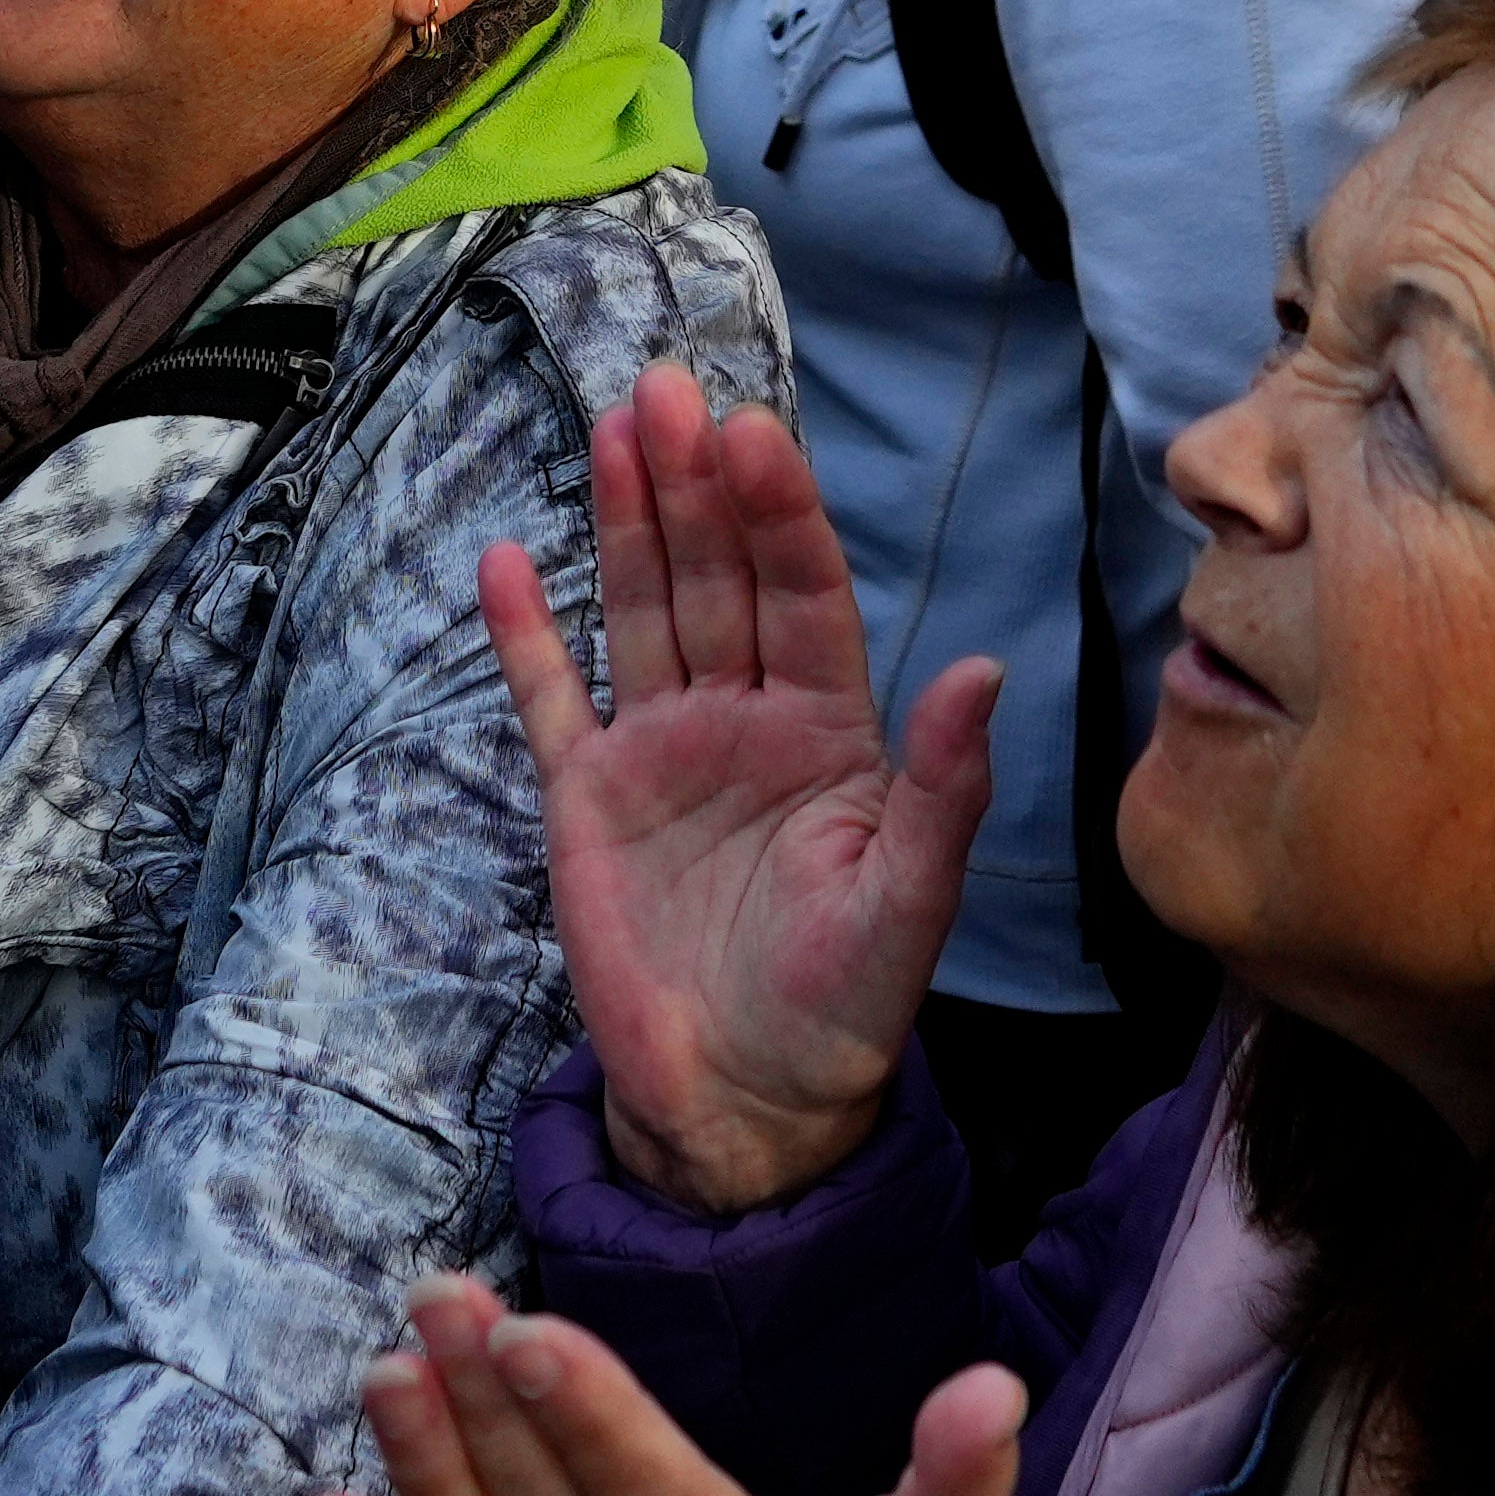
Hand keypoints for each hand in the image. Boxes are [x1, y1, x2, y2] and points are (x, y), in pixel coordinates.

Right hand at [481, 371, 991, 1225]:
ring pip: (642, 609)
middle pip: (717, 579)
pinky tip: (509, 559)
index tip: (756, 436)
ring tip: (614, 426)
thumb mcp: (911, 899)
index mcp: (827, 732)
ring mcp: (660, 752)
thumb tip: (985, 669)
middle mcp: (743, 720)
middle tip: (669, 390)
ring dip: (629, 521)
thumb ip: (944, 786)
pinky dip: (528, 633)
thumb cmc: (845, 1006)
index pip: (804, 596)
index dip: (780, 516)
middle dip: (696, 485)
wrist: (746, 1105)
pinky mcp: (589, 800)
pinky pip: (554, 698)